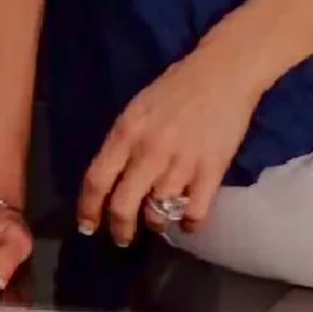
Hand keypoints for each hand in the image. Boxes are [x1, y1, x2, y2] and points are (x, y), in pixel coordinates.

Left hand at [77, 25, 262, 245]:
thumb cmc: (176, 88)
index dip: (88, 209)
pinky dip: (190, 224)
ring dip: (156, 225)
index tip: (88, 227)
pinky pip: (195, 213)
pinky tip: (188, 222)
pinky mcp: (212, 170)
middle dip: (120, 229)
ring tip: (159, 224)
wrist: (224, 72)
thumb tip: (111, 180)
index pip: (97, 179)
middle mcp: (149, 151)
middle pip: (123, 205)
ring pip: (159, 214)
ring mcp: (181, 163)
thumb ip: (123, 143)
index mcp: (126, 132)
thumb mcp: (137, 109)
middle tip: (122, 239)